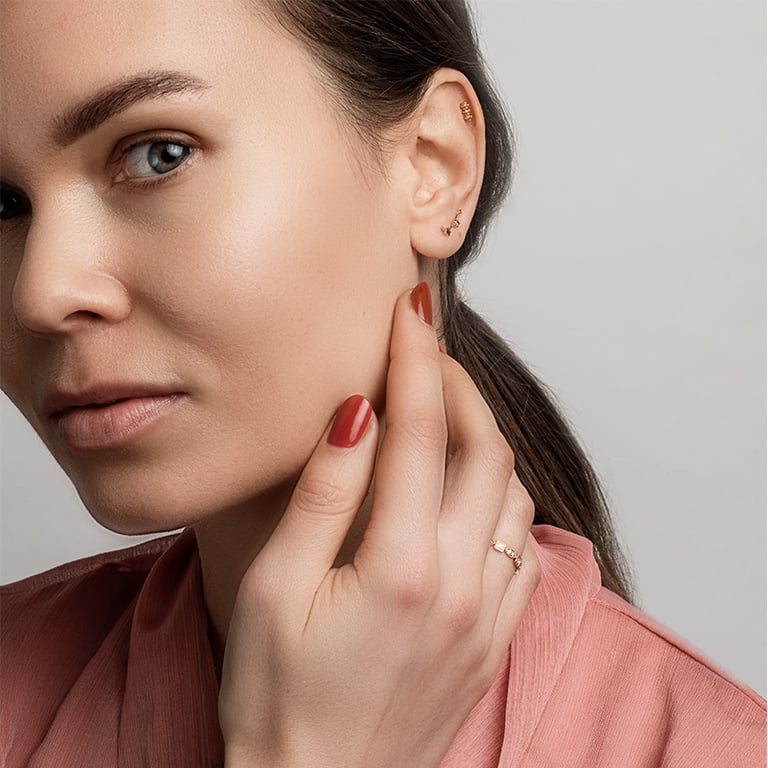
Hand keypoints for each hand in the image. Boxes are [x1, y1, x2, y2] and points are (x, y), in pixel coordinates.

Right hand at [218, 283, 539, 767]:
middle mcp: (462, 586)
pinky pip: (522, 546)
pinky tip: (470, 488)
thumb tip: (356, 413)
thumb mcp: (274, 589)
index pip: (421, 431)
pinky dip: (501, 497)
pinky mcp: (495, 637)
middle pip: (483, 450)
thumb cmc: (278, 698)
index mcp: (402, 568)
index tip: (409, 311)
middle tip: (426, 353)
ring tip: (445, 412)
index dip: (415, 359)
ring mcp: (488, 615)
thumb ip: (324, 494)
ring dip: (484, 439)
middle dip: (459, 387)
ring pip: (511, 493)